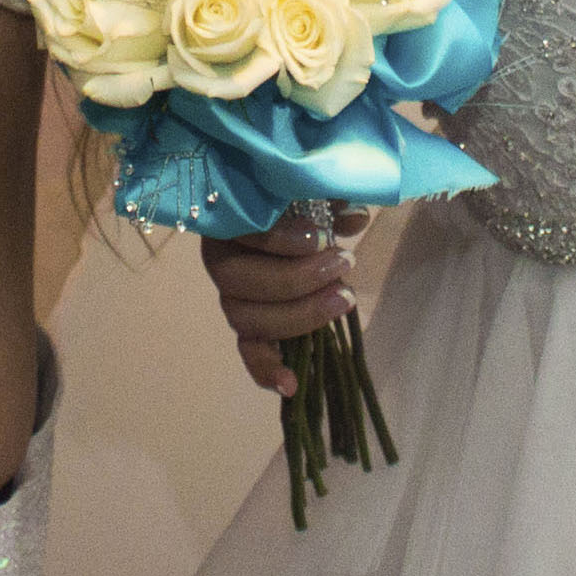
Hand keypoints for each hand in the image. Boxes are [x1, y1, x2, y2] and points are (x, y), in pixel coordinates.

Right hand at [202, 206, 364, 397]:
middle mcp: (221, 261)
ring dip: (297, 315)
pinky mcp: (249, 326)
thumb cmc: (302, 200)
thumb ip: (330, 198)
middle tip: (343, 265)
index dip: (281, 239)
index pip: (243, 234)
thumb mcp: (315, 191)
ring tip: (344, 299)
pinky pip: (249, 351)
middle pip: (240, 282)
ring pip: (246, 319)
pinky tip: (291, 384)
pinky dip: (265, 370)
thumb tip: (354, 218)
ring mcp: (233, 298)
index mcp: (230, 221)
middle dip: (295, 279)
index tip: (322, 236)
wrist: (300, 220)